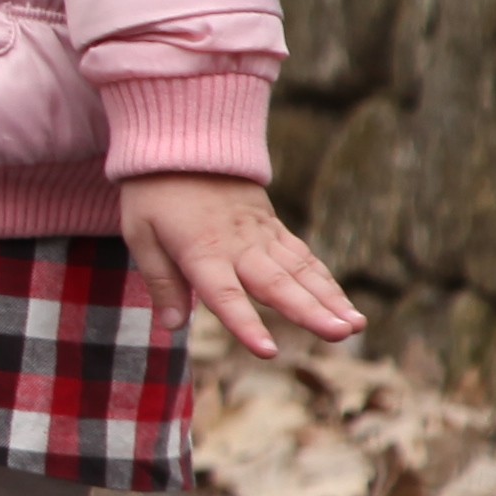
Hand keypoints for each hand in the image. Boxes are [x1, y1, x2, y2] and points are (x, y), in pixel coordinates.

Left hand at [116, 173, 361, 359]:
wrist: (184, 143)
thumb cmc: (154, 194)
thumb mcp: (140, 235)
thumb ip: (161, 282)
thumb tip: (172, 327)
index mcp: (202, 251)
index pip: (225, 294)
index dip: (246, 324)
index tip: (268, 352)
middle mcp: (240, 245)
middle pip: (278, 284)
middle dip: (310, 312)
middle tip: (340, 335)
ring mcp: (263, 235)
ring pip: (301, 271)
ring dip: (330, 300)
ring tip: (356, 327)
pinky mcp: (274, 228)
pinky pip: (304, 258)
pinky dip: (326, 282)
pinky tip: (345, 306)